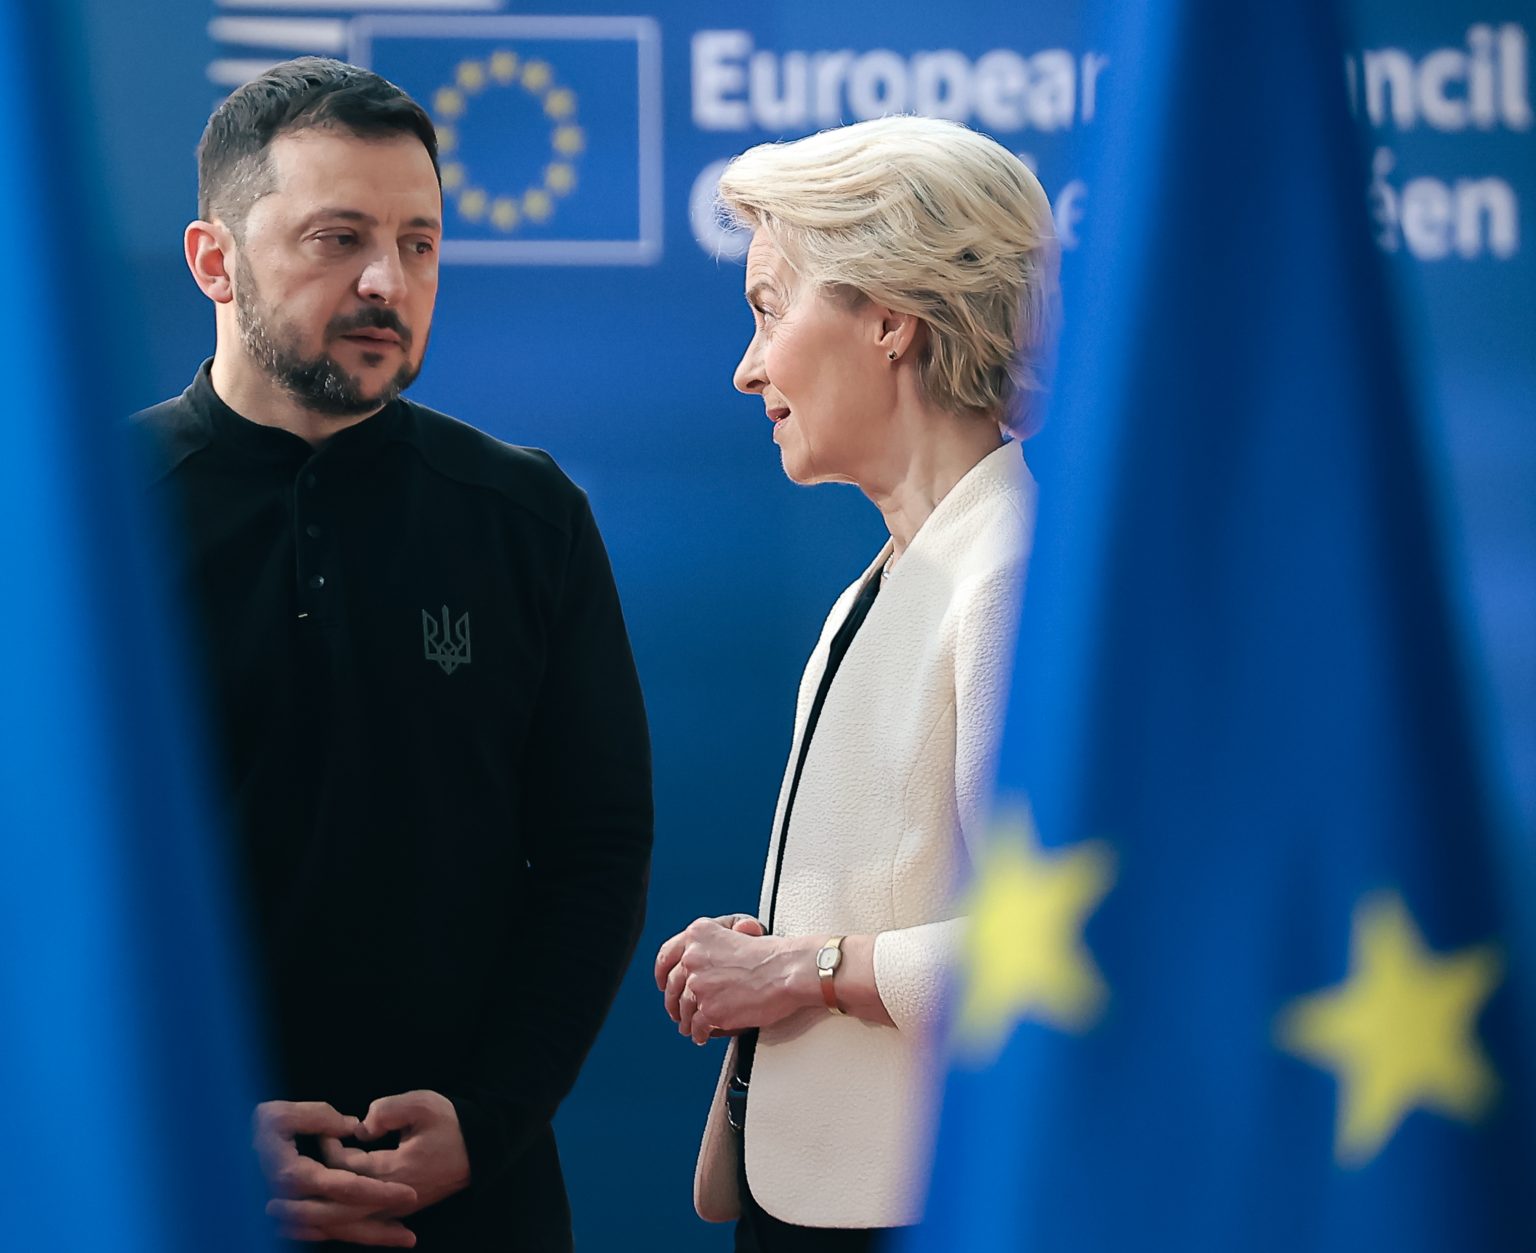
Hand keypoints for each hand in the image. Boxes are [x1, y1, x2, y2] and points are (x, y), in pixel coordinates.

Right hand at [253, 1100, 417, 1245]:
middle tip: (411, 1234)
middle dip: (379, 1226)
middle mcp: (291, 1203)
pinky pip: (321, 1232)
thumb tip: (352, 1127)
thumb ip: (317, 1116)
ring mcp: (288, 1216)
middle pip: (343, 1220)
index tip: (410, 1193)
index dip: (379, 1192)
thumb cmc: (250, 1130)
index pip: (345, 1188)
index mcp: (293, 1176)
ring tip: (403, 1237)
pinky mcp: (289, 1219)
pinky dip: (346, 1234)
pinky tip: (370, 1233)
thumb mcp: (279, 1114)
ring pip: (334, 1231)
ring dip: (368, 1236)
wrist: (217, 1155)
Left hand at [322, 1091, 471, 1215]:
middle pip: (339, 1201)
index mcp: (393, 1172)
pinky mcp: (400, 1211)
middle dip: (320, 1183)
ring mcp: (396, 1209)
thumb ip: (386, 1111)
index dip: (329, 1148)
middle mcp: (391, 1199)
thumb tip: (360, 1129)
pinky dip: (343, 1213)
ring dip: (328, 1202)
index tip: (326, 1131)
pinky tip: (331, 1205)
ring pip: (349, 1217)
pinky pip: (362, 1219)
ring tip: (313, 1184)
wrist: (480, 1149)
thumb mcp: (421, 1104)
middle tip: (313, 1160)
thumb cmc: (450, 1124)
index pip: (345, 1167)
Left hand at [657, 915, 816, 1043]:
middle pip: (673, 986)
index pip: (667, 955)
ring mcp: (699, 986)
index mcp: (698, 936)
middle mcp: (693, 959)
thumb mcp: (737, 934)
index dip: (662, 973)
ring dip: (686, 1020)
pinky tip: (703, 1035)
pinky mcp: (710, 1011)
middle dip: (673, 1002)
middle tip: (677, 1010)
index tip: (663, 983)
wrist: (789, 971)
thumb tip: (702, 963)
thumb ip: (713, 946)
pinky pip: (697, 1027)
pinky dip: (699, 1033)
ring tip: (691, 1027)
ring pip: (683, 1009)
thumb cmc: (773, 955)